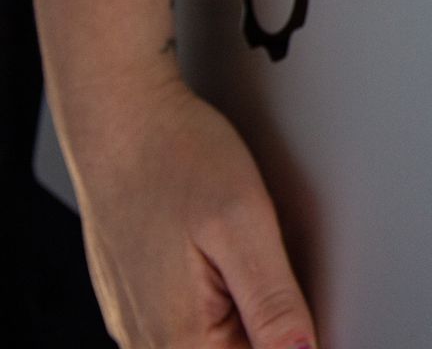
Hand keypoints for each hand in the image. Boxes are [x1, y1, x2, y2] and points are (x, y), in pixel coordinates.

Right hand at [65, 76, 316, 348]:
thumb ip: (274, 303)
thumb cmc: (176, 157)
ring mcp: (138, 323)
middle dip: (268, 330)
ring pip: (215, 342)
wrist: (121, 116)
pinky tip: (224, 258)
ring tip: (245, 255)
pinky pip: (191, 324)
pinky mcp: (138, 301)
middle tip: (272, 268)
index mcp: (179, 340)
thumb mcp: (246, 225)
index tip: (301, 308)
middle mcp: (148, 342)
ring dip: (247, 317)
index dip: (292, 343)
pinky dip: (221, 302)